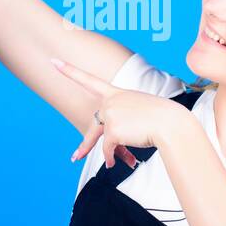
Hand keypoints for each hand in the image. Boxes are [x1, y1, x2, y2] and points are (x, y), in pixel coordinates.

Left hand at [50, 57, 189, 169]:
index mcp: (117, 93)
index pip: (89, 80)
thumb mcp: (140, 109)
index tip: (54, 62)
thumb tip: (111, 139)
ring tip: (115, 163)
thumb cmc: (162, 117)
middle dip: (86, 145)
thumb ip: (122, 118)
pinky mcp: (112, 130)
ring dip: (109, 153)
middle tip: (75, 157)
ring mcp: (110, 115)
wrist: (171, 123)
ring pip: (103, 139)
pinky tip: (122, 163)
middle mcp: (110, 102)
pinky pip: (108, 149)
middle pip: (95, 124)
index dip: (70, 71)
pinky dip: (113, 158)